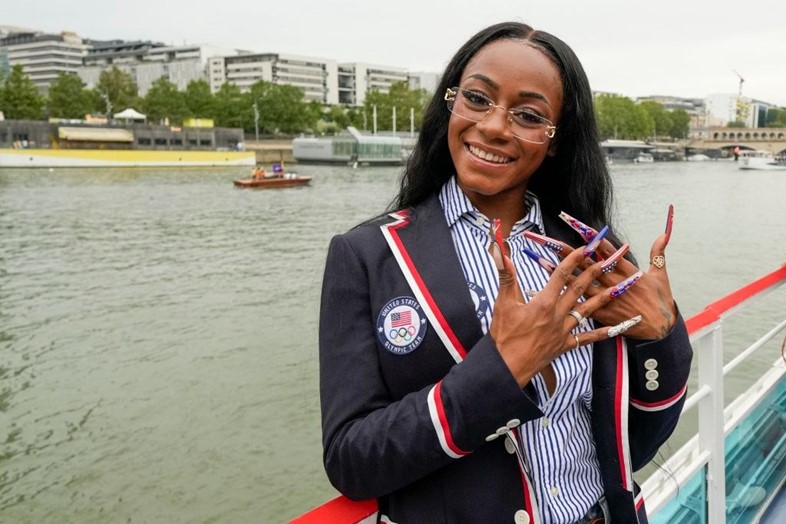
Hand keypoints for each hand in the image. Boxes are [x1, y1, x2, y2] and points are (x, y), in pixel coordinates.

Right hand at [489, 228, 641, 387]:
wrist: (508, 367)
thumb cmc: (503, 337)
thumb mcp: (502, 303)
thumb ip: (505, 276)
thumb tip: (501, 252)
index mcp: (543, 303)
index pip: (560, 275)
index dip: (572, 259)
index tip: (584, 248)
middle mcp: (557, 315)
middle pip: (578, 289)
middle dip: (593, 272)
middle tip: (607, 260)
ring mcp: (563, 331)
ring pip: (587, 311)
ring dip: (603, 298)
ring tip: (619, 288)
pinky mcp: (564, 345)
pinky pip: (587, 338)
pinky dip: (601, 333)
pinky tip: (614, 328)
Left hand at [540, 206, 676, 338]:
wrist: (660, 329)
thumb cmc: (660, 301)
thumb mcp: (660, 275)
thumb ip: (658, 253)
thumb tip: (662, 235)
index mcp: (626, 270)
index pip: (604, 249)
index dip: (590, 236)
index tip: (575, 223)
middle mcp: (612, 282)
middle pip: (584, 263)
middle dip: (565, 250)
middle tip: (546, 239)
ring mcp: (604, 298)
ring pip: (576, 283)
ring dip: (558, 272)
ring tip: (539, 260)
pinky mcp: (600, 313)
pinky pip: (577, 305)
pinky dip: (563, 299)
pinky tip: (547, 294)